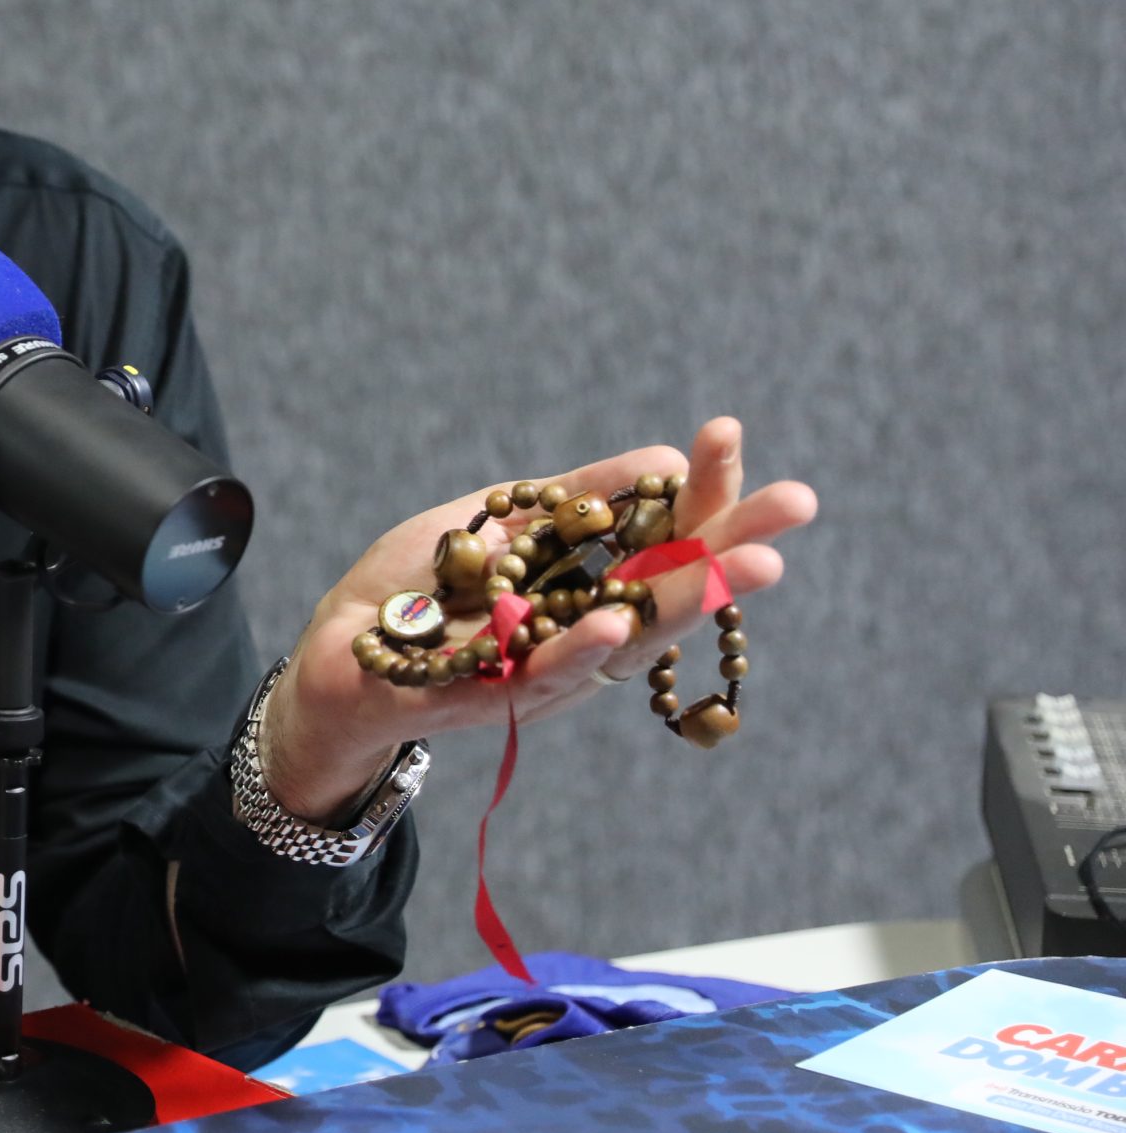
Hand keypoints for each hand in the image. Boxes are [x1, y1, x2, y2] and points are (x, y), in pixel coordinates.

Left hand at [256, 416, 817, 818]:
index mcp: (591, 589)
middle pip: (672, 588)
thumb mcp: (495, 520)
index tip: (727, 434)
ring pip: (628, 638)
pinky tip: (622, 621)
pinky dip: (581, 650)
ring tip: (751, 562)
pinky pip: (541, 676)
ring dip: (690, 599)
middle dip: (736, 544)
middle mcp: (583, 635)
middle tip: (800, 503)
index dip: (700, 492)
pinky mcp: (486, 698)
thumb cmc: (419, 588)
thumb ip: (571, 500)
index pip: (662, 539)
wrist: (333, 655)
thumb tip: (659, 460)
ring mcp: (543, 670)